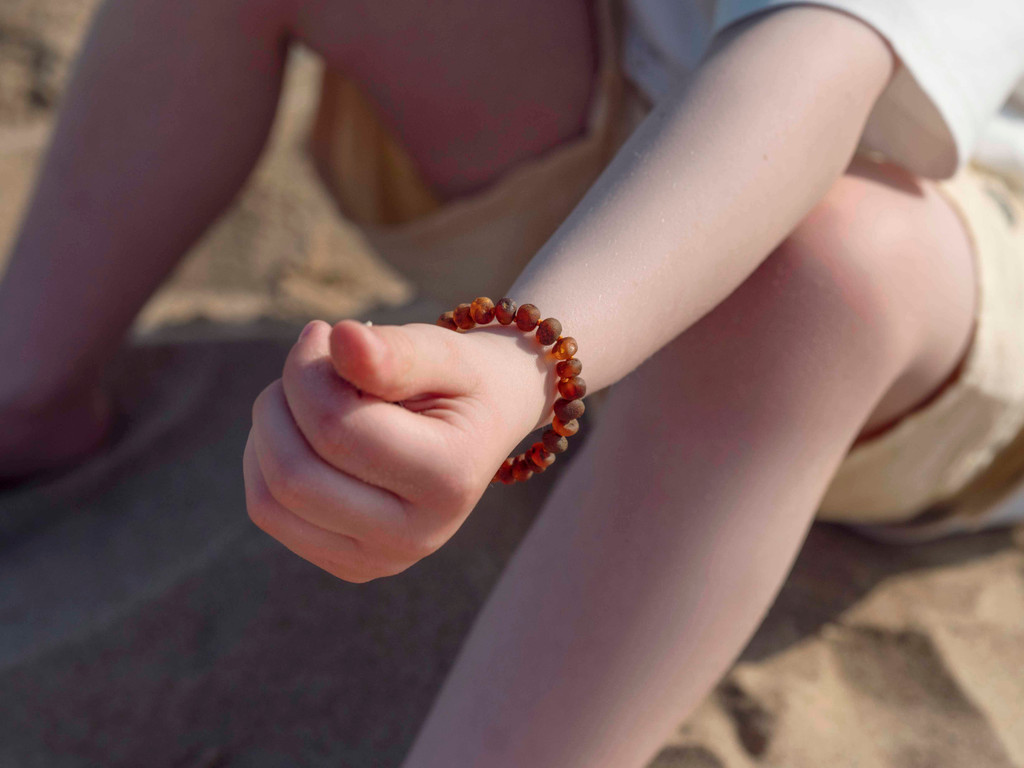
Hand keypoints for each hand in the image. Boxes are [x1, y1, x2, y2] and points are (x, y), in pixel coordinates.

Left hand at [243, 318, 551, 581]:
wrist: (485, 423)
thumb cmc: (460, 380)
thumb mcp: (443, 351)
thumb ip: (396, 351)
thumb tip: (340, 338)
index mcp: (448, 480)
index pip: (336, 429)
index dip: (309, 370)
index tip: (324, 331)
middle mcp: (416, 537)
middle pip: (294, 476)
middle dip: (281, 401)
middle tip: (310, 359)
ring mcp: (380, 561)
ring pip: (270, 502)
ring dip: (268, 431)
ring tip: (307, 393)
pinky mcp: (350, 566)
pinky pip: (271, 513)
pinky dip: (267, 461)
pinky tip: (303, 430)